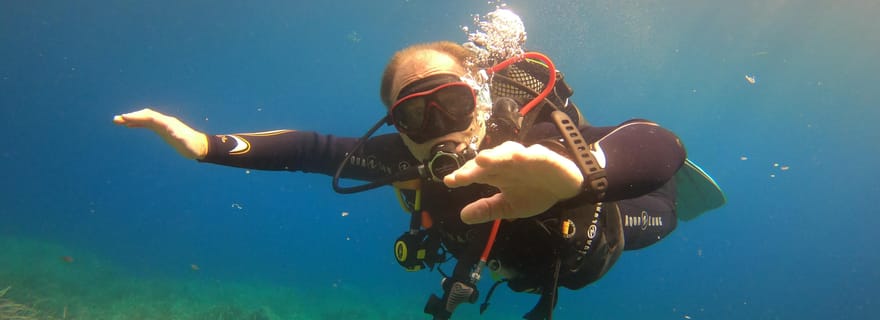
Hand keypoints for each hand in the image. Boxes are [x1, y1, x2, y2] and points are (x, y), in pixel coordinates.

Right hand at [113, 108, 208, 159]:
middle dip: (131, 117)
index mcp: (168, 123)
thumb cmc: (192, 145)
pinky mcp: (163, 130)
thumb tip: (172, 131)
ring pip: (144, 119)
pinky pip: (147, 124)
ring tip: (117, 121)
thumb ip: (178, 135)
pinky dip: (137, 123)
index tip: (124, 117)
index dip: (137, 117)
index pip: (150, 117)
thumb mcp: (185, 141)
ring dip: (131, 119)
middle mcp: (164, 121)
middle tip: (116, 119)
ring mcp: (163, 125)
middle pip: (145, 115)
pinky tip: (129, 125)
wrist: (199, 146)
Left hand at [443, 141, 583, 223]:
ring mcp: (526, 158)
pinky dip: (526, 155)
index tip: (449, 181)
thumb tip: (462, 216)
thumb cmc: (535, 193)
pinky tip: (518, 158)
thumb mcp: (509, 207)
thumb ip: (488, 209)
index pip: (476, 173)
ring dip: (495, 155)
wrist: (566, 189)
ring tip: (482, 160)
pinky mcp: (545, 157)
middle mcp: (508, 163)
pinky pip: (535, 154)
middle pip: (488, 162)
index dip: (463, 176)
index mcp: (498, 174)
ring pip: (507, 152)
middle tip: (461, 176)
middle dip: (474, 167)